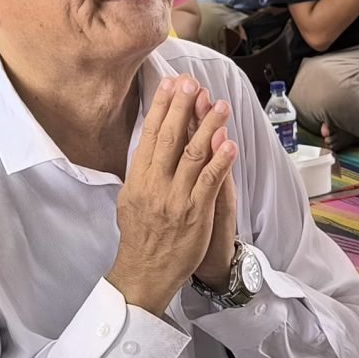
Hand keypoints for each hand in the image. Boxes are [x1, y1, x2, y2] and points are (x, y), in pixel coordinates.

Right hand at [108, 76, 236, 315]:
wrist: (144, 274)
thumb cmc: (140, 237)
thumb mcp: (129, 200)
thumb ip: (140, 172)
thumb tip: (147, 144)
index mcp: (137, 179)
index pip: (150, 136)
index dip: (161, 108)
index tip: (170, 85)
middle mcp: (155, 185)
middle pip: (170, 138)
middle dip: (183, 108)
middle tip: (193, 83)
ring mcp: (176, 199)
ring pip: (194, 155)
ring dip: (209, 127)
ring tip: (221, 106)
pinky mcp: (196, 214)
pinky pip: (210, 183)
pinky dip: (220, 162)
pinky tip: (229, 143)